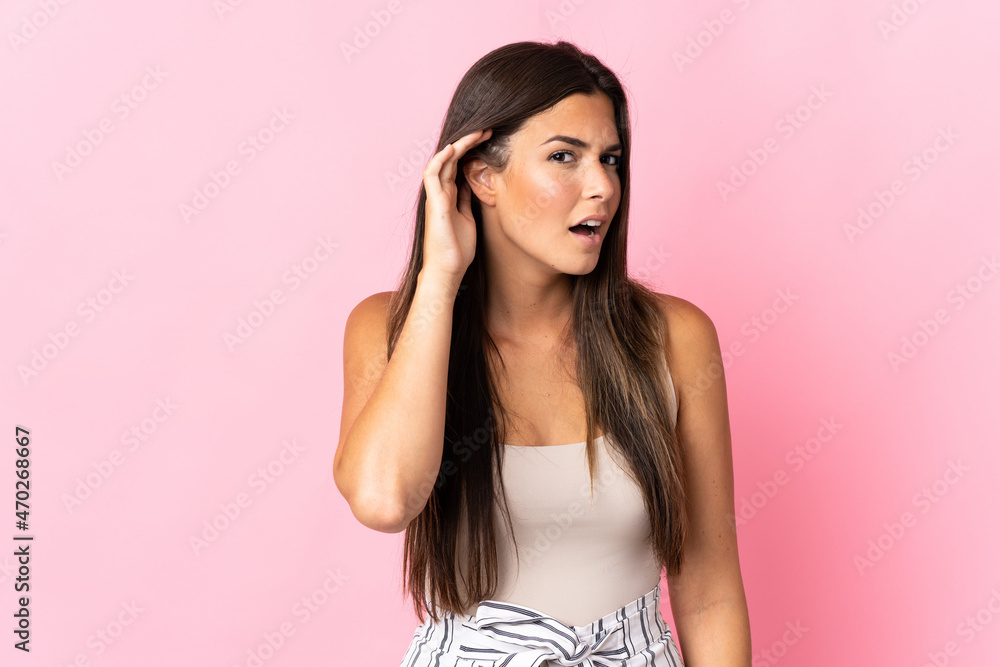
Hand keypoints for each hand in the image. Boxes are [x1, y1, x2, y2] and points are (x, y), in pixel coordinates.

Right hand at [420, 128, 492, 281]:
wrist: (447, 269)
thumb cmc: (457, 249)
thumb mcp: (468, 218)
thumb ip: (466, 201)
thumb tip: (472, 186)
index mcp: (450, 196)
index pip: (459, 165)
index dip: (472, 150)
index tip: (489, 140)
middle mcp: (441, 192)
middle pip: (453, 158)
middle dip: (469, 142)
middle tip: (488, 130)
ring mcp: (436, 196)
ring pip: (443, 161)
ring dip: (458, 145)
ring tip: (476, 133)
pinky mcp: (434, 203)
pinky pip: (433, 174)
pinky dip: (441, 159)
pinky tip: (453, 148)